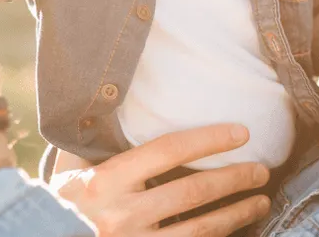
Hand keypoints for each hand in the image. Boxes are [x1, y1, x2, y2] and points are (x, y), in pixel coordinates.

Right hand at [52, 124, 271, 236]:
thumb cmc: (56, 206)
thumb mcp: (67, 171)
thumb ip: (91, 140)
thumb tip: (112, 96)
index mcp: (104, 182)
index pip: (168, 150)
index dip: (209, 139)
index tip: (241, 132)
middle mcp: (120, 216)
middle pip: (194, 190)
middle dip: (236, 178)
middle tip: (262, 169)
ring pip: (200, 229)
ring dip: (237, 214)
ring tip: (260, 201)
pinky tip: (236, 232)